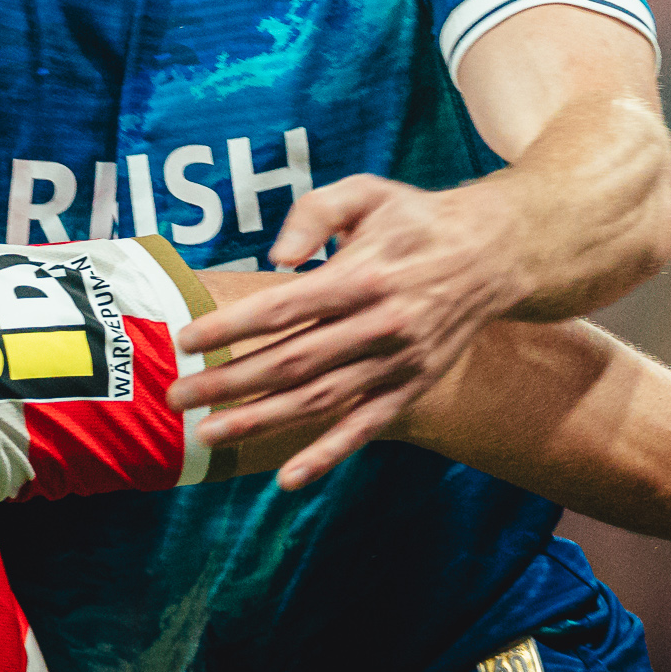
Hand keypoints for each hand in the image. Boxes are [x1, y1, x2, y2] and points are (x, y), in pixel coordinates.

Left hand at [172, 175, 520, 491]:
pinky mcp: (412, 387)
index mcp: (363, 275)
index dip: (232, 326)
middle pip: (292, 362)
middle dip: (229, 382)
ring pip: (320, 400)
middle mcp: (380, 325)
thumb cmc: (415, 219)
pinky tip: (290, 478)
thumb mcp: (368, 193)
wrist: (494, 254)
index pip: (284, 308)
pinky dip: (328, 455)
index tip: (187, 340)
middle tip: (175, 397)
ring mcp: (397, 363)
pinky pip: (366, 428)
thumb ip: (315, 213)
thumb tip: (276, 258)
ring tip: (207, 435)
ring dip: (261, 422)